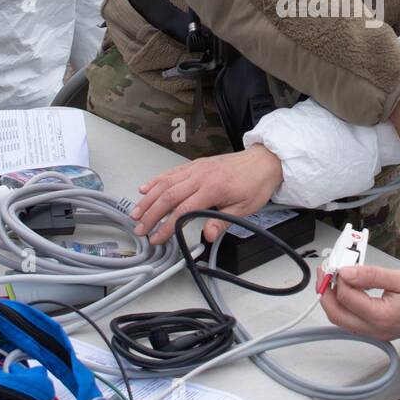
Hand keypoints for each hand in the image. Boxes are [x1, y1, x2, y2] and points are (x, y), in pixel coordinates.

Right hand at [130, 145, 283, 245]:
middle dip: (151, 214)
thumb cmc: (255, 184)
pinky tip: (145, 188)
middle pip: (168, 196)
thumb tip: (206, 235)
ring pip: (165, 183)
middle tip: (140, 229)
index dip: (167, 226)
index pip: (183, 210)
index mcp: (213, 188)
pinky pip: (172, 172)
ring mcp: (196, 168)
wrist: (263, 161)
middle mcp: (200, 176)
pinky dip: (156, 180)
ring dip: (148, 199)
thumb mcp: (244, 209)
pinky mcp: (195, 165)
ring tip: (136, 213)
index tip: (157, 238)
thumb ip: (222, 222)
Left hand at [320, 264, 399, 339]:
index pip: (347, 298)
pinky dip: (344, 305)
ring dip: (333, 299)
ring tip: (333, 278)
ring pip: (342, 320)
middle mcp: (376, 329)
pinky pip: (352, 321)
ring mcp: (376, 332)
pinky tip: (347, 289)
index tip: (339, 262)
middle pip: (337, 315)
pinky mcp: (378, 330)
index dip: (339, 278)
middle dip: (326, 292)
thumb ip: (371, 275)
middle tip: (325, 272)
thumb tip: (346, 272)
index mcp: (382, 317)